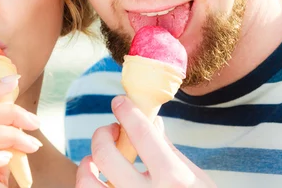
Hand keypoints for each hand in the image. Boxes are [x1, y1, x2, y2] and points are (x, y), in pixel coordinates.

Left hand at [76, 95, 215, 187]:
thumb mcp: (195, 178)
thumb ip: (168, 151)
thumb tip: (151, 121)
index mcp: (173, 179)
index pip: (141, 133)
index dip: (126, 111)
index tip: (119, 102)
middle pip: (105, 155)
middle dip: (102, 134)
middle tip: (111, 130)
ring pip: (87, 183)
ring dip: (86, 165)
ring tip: (94, 160)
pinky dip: (91, 186)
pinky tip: (98, 181)